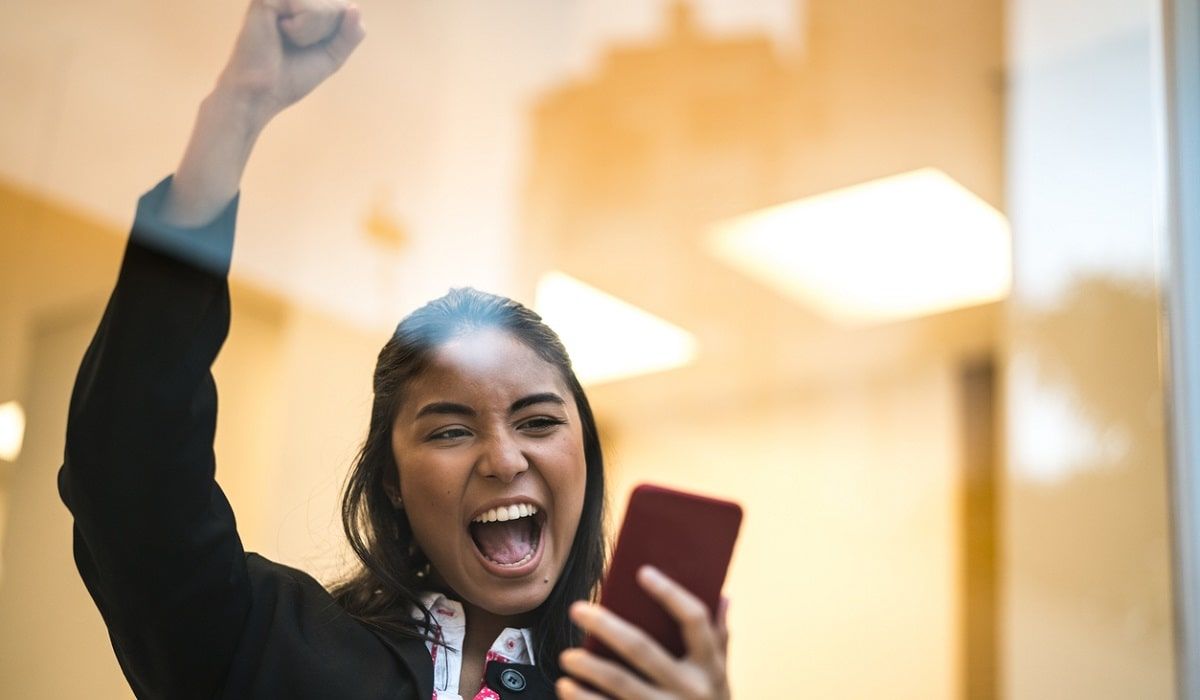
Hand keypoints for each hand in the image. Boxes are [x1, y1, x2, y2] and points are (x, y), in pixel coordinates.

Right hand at [216, 0, 365, 125]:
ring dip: (314, 32)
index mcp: (304, 6)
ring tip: (287, 39)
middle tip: (297, 44)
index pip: (343, 9)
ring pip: (327, 6)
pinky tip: (280, 32)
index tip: (308, 46)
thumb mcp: (331, 55)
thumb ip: (350, 33)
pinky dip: (302, 30)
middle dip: (326, 33)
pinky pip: (309, 9)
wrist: (261, 92)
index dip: (337, 33)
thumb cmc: (291, 75)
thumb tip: (355, 7)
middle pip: (339, 5)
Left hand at [557, 567, 730, 699]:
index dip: (669, 593)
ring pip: (622, 685)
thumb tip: (723, 595)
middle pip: (642, 649)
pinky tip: (566, 688)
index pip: (694, 619)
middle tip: (576, 609)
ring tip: (566, 657)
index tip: (642, 572)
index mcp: (711, 666)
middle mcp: (692, 690)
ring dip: (589, 668)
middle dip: (606, 627)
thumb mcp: (722, 676)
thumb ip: (720, 638)